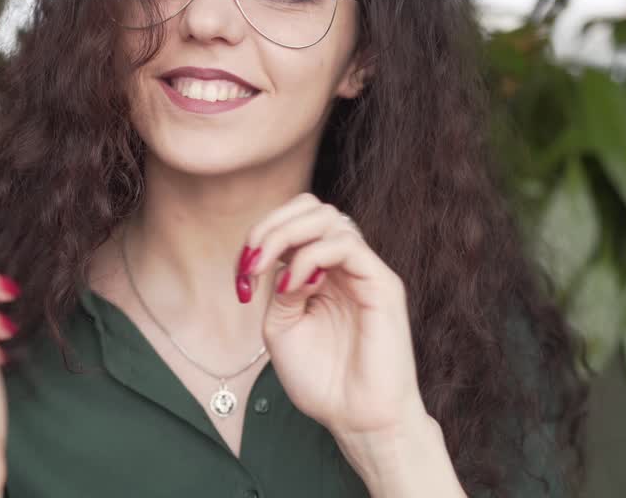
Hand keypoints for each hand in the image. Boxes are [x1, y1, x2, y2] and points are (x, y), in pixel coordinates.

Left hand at [240, 194, 427, 438]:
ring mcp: (365, 271)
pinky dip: (311, 257)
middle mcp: (345, 265)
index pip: (296, 221)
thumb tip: (281, 261)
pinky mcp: (383, 284)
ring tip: (267, 271)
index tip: (242, 272)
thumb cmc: (322, 379)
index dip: (263, 233)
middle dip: (272, 225)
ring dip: (287, 235)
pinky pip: (347, 245)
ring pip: (330, 218)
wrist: (356, 419)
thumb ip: (278, 287)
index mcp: (323, 271)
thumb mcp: (281, 327)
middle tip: (251, 262)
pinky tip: (295, 286)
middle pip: (313, 208)